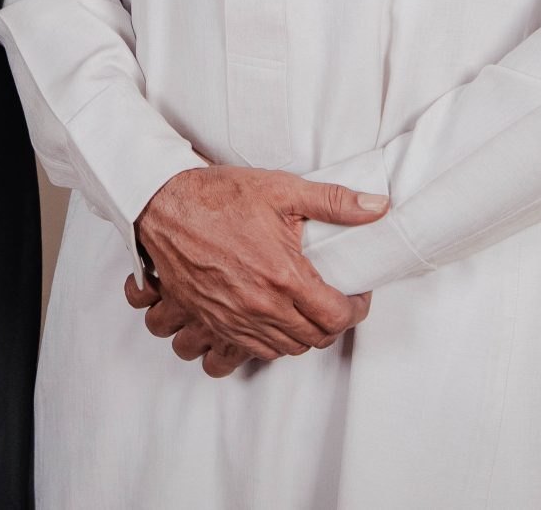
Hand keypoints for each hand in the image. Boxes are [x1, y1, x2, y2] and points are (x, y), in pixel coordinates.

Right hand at [130, 166, 384, 367]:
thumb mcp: (281, 189)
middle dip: (333, 323)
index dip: (356, 310)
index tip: (356, 296)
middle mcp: (260, 306)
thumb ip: (334, 201)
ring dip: (303, 335)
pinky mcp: (213, 322)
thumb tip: (377, 207)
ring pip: (285, 350)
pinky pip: (251, 352)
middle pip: (314, 339)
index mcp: (283, 276)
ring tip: (306, 309)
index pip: (336, 317)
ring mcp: (234, 319)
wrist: (163, 206)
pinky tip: (274, 319)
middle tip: (334, 300)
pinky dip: (271, 342)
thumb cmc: (218, 196)